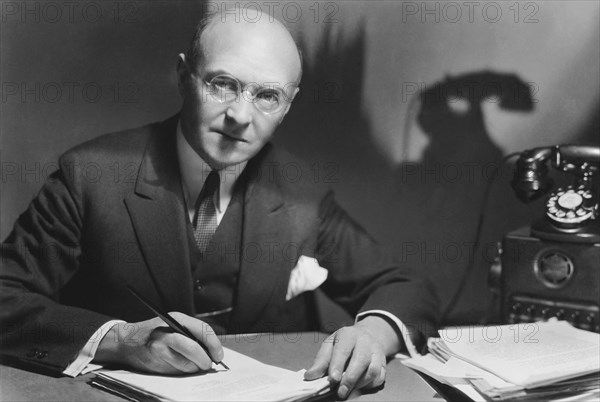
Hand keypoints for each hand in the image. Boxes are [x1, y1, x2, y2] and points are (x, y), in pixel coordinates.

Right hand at [94, 313, 222, 373]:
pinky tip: (178, 365)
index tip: (219, 355)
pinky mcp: (155, 363)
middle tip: (208, 364)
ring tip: (192, 364)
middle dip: (204, 361)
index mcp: (176, 319)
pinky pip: (176, 372)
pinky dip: (182, 372)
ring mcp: (159, 348)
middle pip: (194, 349)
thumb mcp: (174, 323)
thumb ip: (192, 333)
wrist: (127, 342)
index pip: (202, 330)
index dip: (214, 344)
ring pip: (186, 364)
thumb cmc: (156, 333)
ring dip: (193, 368)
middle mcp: (167, 332)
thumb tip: (213, 351)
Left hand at [304, 316, 399, 398]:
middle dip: (350, 378)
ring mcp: (376, 352)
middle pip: (361, 360)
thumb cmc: (345, 342)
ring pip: (373, 370)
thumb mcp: (330, 345)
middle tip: (341, 392)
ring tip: (349, 391)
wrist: (369, 334)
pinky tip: (359, 387)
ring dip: (360, 384)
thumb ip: (321, 361)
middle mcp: (365, 342)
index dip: (337, 365)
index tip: (332, 379)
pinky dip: (370, 385)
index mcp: (348, 335)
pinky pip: (380, 377)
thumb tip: (310, 376)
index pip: (343, 350)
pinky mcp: (384, 363)